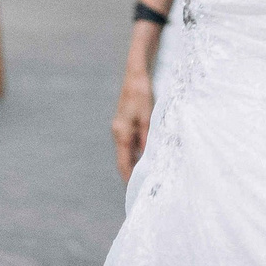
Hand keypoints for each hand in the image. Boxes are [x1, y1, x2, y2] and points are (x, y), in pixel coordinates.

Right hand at [112, 62, 153, 181]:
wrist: (135, 76)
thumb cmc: (142, 94)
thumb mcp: (147, 117)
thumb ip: (146, 137)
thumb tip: (147, 157)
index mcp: (122, 133)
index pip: (123, 162)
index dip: (128, 177)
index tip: (135, 190)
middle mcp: (118, 133)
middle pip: (124, 159)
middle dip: (131, 173)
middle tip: (143, 187)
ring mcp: (120, 128)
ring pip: (127, 152)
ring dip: (134, 163)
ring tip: (146, 176)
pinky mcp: (124, 124)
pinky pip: (129, 143)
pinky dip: (136, 153)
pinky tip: (146, 157)